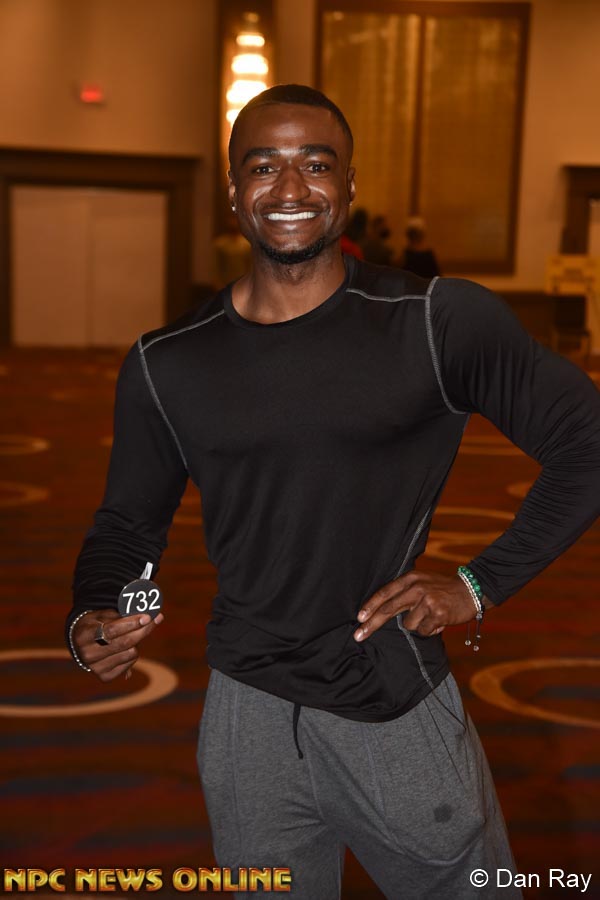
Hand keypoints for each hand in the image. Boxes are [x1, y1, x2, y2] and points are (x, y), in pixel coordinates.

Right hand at [72, 609, 163, 681]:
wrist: (80, 644)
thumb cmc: (95, 625)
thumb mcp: (102, 615)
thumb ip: (120, 616)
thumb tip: (145, 618)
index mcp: (85, 635)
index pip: (113, 629)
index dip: (132, 623)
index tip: (147, 617)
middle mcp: (88, 654)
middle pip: (125, 642)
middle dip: (143, 630)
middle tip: (156, 619)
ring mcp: (96, 667)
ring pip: (130, 653)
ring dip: (137, 642)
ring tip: (133, 635)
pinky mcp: (105, 676)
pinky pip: (130, 664)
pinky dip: (132, 655)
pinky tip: (127, 648)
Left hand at [353, 571, 484, 641]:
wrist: (471, 590)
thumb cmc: (442, 590)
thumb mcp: (422, 583)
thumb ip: (405, 593)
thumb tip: (381, 611)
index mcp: (410, 578)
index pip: (385, 592)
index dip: (371, 605)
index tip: (359, 617)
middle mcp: (417, 587)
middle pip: (388, 608)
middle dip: (372, 624)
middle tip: (358, 635)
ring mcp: (427, 600)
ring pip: (408, 624)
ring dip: (418, 625)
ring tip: (431, 616)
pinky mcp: (437, 613)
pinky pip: (423, 630)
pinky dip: (430, 630)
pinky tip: (439, 621)